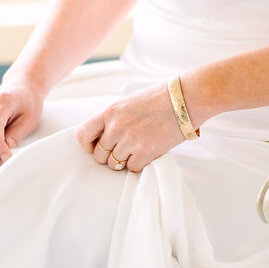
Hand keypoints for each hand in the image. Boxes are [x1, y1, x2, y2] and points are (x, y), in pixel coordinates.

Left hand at [75, 82, 189, 173]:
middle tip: (124, 150)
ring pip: (114, 164)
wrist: (186, 99)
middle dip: (109, 156)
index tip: (96, 146)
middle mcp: (115, 127)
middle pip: (99, 155)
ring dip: (124, 161)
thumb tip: (107, 136)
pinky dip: (139, 164)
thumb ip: (115, 118)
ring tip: (138, 150)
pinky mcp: (144, 153)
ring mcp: (129, 141)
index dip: (88, 145)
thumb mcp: (129, 103)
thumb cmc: (161, 98)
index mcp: (110, 112)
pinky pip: (131, 168)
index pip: (82, 134)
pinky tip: (148, 153)